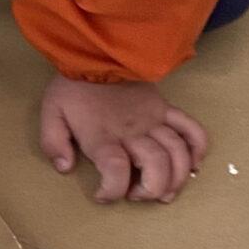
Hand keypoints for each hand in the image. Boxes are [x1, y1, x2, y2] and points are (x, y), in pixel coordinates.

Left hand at [39, 75, 208, 203]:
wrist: (96, 51)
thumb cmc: (73, 85)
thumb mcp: (50, 113)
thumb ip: (53, 143)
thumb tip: (65, 168)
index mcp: (102, 135)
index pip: (116, 171)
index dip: (112, 191)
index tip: (103, 196)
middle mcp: (132, 131)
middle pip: (156, 166)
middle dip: (151, 189)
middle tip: (137, 195)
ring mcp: (153, 119)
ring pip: (178, 153)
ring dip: (177, 178)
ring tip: (165, 193)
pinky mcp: (165, 108)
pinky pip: (191, 128)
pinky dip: (198, 149)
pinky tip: (194, 165)